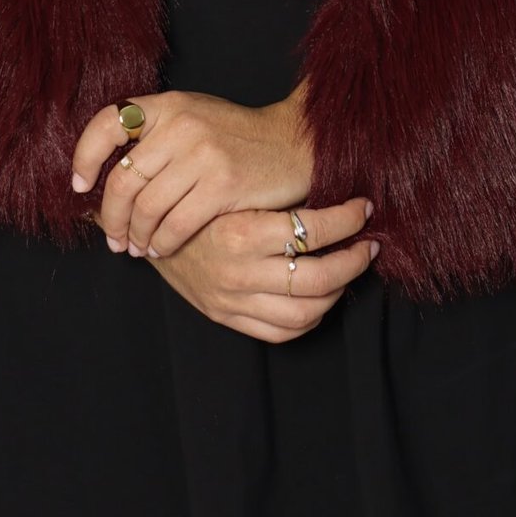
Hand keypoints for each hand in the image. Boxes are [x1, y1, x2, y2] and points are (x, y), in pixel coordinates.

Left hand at [72, 82, 316, 259]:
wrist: (295, 143)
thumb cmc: (237, 137)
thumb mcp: (193, 118)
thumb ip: (154, 136)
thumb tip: (103, 173)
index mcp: (168, 106)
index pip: (108, 124)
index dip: (84, 157)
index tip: (80, 185)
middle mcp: (182, 125)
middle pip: (122, 179)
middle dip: (111, 217)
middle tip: (113, 237)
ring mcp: (203, 154)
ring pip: (147, 207)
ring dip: (136, 235)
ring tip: (136, 246)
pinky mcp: (223, 185)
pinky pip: (176, 224)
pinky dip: (163, 242)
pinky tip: (162, 247)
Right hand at [146, 198, 378, 342]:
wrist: (147, 230)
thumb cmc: (196, 200)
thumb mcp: (233, 188)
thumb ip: (277, 195)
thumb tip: (335, 185)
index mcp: (241, 232)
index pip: (313, 231)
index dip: (348, 219)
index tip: (362, 207)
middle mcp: (238, 272)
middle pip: (318, 279)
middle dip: (354, 261)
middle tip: (368, 244)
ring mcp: (233, 301)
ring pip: (306, 311)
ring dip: (338, 291)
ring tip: (348, 270)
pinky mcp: (227, 318)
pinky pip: (281, 332)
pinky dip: (310, 318)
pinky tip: (320, 296)